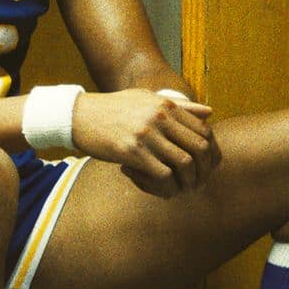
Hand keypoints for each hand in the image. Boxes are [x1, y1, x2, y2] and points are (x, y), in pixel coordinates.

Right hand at [71, 89, 220, 197]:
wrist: (77, 116)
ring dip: (187, 182)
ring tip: (180, 188)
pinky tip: (163, 190)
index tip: (206, 167)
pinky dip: (167, 187)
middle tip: (197, 182)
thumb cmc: (111, 108)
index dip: (211, 153)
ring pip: (184, 164)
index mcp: (165, 105)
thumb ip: (178, 105)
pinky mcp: (131, 151)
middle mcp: (159, 118)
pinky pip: (162, 175)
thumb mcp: (145, 98)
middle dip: (203, 170)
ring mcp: (145, 134)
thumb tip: (210, 112)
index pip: (204, 131)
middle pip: (199, 148)